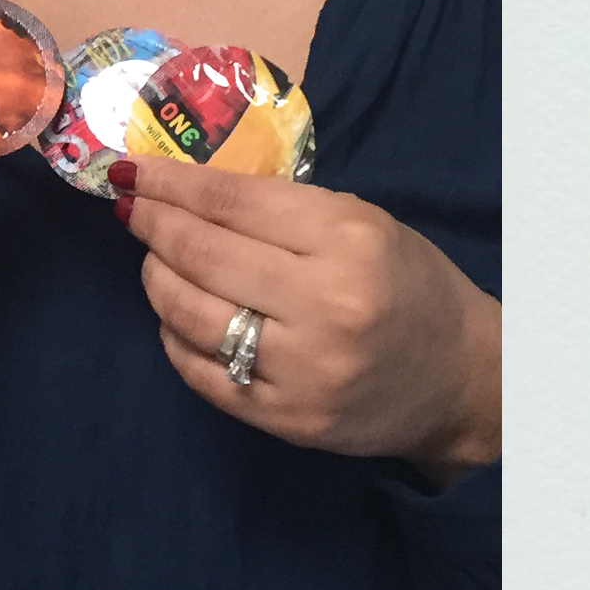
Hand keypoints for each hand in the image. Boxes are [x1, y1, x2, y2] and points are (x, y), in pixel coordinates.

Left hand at [111, 156, 500, 481]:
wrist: (460, 379)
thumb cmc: (407, 286)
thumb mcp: (363, 225)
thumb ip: (280, 210)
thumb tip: (185, 190)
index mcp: (349, 240)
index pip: (231, 202)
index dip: (169, 184)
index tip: (131, 171)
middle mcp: (324, 304)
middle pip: (200, 254)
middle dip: (152, 225)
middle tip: (130, 210)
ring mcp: (302, 369)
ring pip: (189, 314)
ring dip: (155, 278)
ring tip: (154, 261)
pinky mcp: (286, 418)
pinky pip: (200, 372)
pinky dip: (174, 336)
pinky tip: (177, 316)